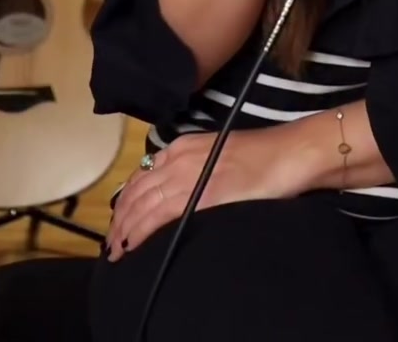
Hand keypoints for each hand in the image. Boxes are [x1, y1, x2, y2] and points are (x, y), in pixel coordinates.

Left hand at [105, 126, 303, 260]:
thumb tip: (175, 192)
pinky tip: (132, 245)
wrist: (285, 154)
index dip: (125, 200)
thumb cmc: (260, 156)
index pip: (140, 175)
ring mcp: (185, 174)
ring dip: (124, 229)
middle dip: (119, 219)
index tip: (120, 220)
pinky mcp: (196, 195)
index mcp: (181, 146)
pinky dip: (139, 232)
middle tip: (112, 243)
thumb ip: (192, 169)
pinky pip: (156, 216)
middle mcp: (177, 157)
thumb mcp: (215, 155)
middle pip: (135, 191)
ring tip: (117, 250)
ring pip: (140, 205)